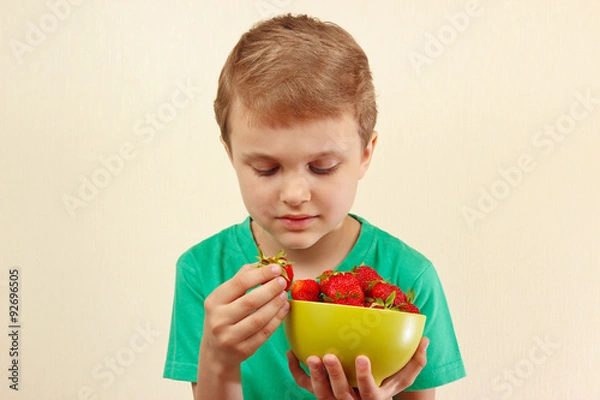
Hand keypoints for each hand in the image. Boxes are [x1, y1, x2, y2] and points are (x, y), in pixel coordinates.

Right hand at [200, 263, 289, 370]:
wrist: (215, 353)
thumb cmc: (223, 318)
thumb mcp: (223, 299)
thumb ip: (240, 280)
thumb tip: (261, 264)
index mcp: (214, 302)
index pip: (240, 283)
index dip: (261, 274)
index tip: (277, 269)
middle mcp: (219, 320)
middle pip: (251, 301)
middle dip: (271, 289)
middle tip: (283, 281)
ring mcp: (230, 337)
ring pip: (259, 318)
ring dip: (276, 304)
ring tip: (285, 294)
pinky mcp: (243, 350)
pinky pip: (264, 333)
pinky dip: (277, 319)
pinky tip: (284, 309)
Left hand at [287, 337, 429, 399]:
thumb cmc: (386, 385)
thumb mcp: (401, 378)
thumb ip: (414, 362)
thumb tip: (426, 339)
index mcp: (373, 399)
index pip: (369, 392)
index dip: (364, 377)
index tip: (361, 358)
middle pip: (340, 395)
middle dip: (334, 377)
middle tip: (328, 357)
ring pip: (321, 394)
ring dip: (313, 375)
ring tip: (311, 356)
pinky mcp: (320, 395)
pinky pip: (304, 386)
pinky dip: (296, 371)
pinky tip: (292, 352)